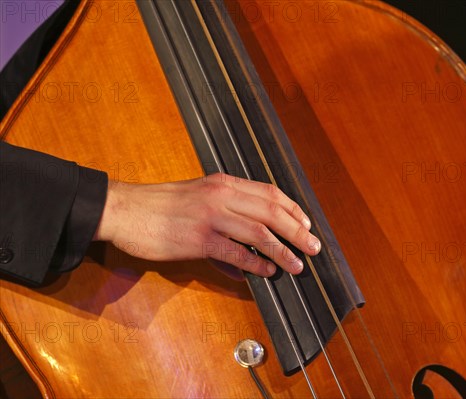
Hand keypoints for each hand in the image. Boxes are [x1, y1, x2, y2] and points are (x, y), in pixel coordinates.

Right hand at [93, 173, 320, 276]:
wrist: (124, 209)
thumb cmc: (159, 204)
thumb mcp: (197, 196)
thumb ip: (225, 214)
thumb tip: (246, 249)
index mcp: (223, 182)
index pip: (269, 193)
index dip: (292, 209)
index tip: (306, 224)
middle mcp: (221, 195)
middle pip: (272, 211)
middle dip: (297, 231)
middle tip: (314, 247)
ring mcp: (211, 217)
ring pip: (260, 233)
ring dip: (283, 251)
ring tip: (298, 265)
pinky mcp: (198, 240)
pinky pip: (236, 253)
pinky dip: (256, 263)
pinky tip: (267, 271)